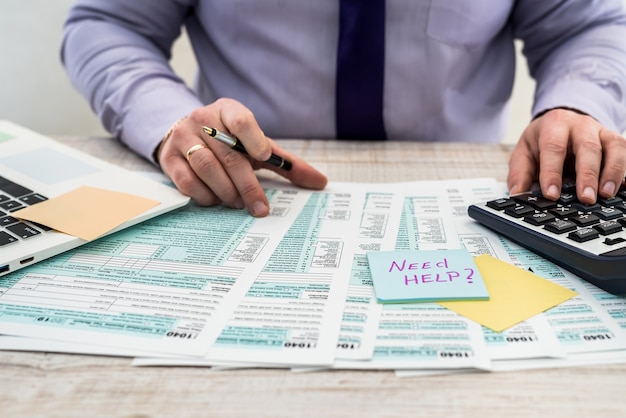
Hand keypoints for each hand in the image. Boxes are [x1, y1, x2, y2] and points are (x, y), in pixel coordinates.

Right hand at [157, 98, 327, 216]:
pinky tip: (215, 201)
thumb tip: (321, 182)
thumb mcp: (256, 146)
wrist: (186, 133)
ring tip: (237, 204)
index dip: (254, 139)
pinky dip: (203, 195)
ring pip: (206, 167)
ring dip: (225, 191)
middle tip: (259, 208)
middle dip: (246, 185)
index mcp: (228, 110)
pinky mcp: (168, 157)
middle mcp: (203, 120)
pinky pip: (186, 180)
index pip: (241, 120)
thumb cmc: (229, 142)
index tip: (263, 158)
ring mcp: (183, 137)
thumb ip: (286, 164)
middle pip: (228, 154)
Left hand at [507, 108, 625, 203]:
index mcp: (554, 126)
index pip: (553, 148)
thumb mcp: (524, 152)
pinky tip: (621, 189)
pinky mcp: (615, 141)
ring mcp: (601, 132)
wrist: (561, 121)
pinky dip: (623, 172)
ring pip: (613, 148)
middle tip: (585, 198)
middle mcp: (580, 126)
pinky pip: (625, 153)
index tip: (551, 194)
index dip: (552, 172)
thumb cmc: (542, 140)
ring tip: (606, 195)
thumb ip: (519, 173)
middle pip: (588, 148)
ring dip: (612, 172)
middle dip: (587, 174)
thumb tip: (517, 195)